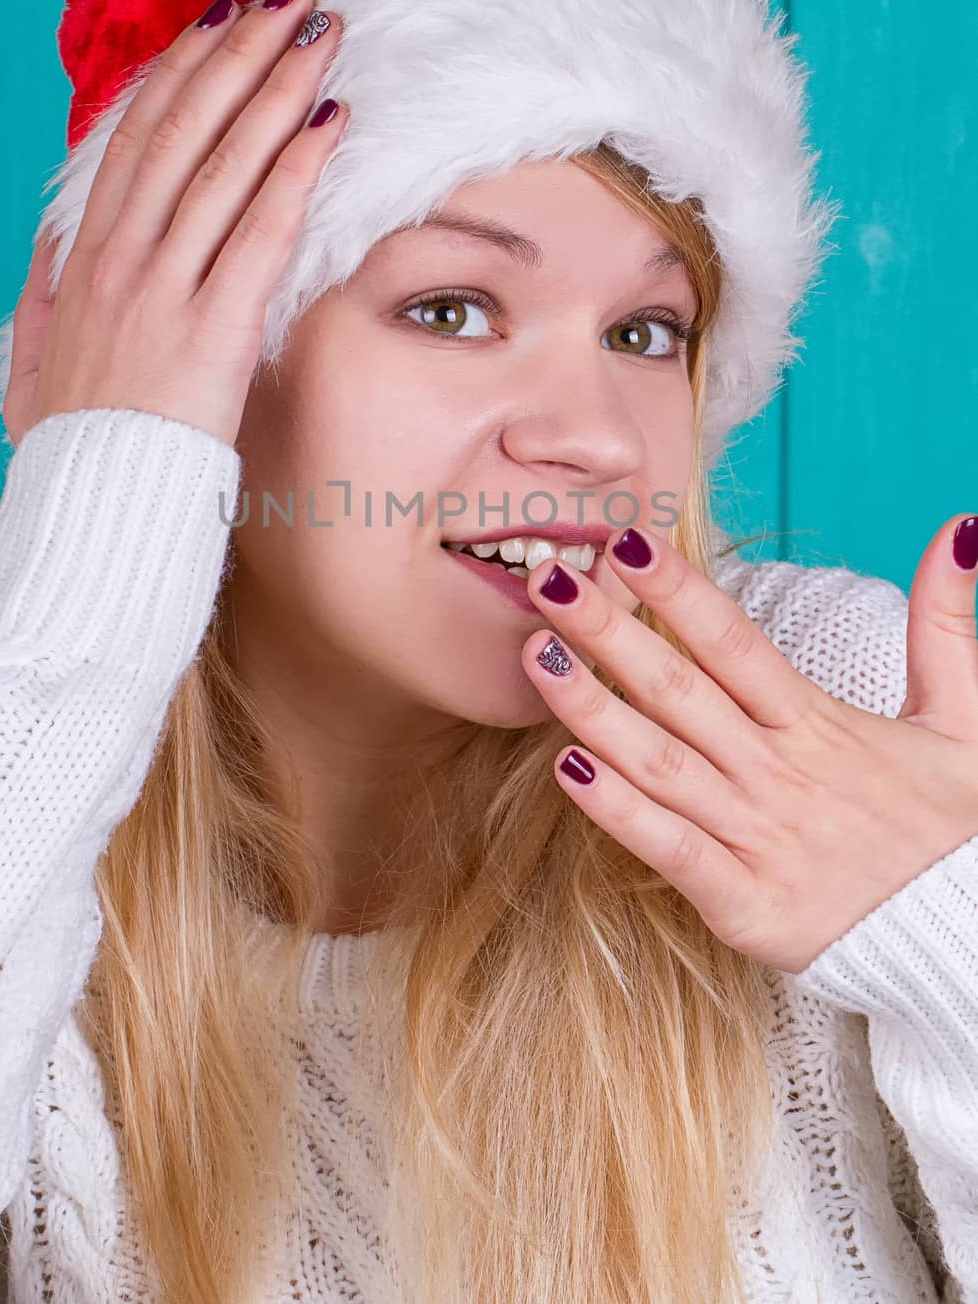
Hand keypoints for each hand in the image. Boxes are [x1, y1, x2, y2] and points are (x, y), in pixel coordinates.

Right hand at [2, 0, 347, 448]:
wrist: (90, 507)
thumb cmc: (73, 443)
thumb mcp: (34, 359)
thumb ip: (43, 293)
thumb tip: (51, 241)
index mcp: (85, 257)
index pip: (136, 137)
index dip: (181, 69)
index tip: (219, 18)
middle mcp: (124, 257)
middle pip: (185, 129)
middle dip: (242, 52)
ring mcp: (165, 288)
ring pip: (226, 164)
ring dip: (279, 89)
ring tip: (324, 34)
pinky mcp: (214, 327)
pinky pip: (262, 232)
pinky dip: (297, 171)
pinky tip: (332, 122)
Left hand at [521, 516, 977, 973]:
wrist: (974, 943)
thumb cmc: (955, 834)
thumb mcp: (964, 721)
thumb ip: (947, 625)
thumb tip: (957, 527)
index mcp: (818, 726)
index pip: (735, 642)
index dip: (679, 591)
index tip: (626, 541)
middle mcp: (778, 774)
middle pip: (679, 690)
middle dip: (608, 631)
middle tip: (547, 579)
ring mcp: (758, 839)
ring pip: (659, 762)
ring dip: (591, 708)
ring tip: (536, 656)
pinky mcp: (746, 905)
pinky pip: (671, 850)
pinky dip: (618, 813)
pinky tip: (564, 772)